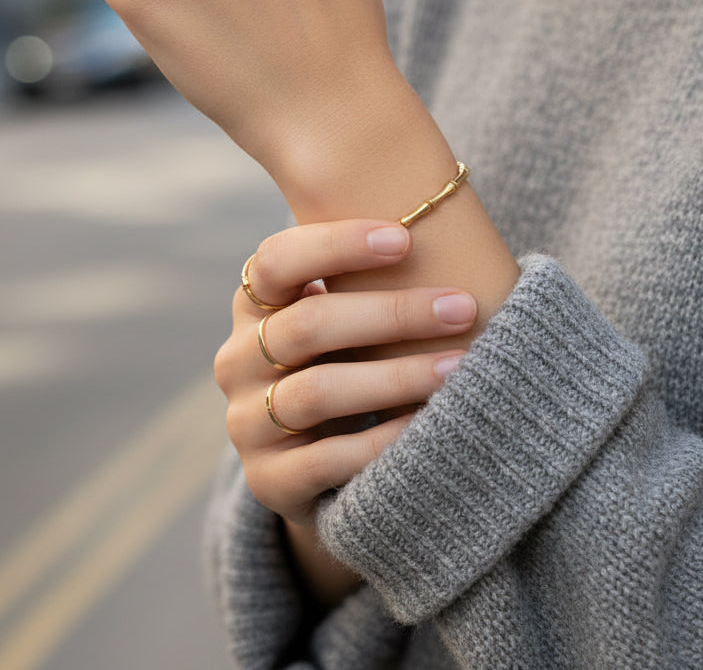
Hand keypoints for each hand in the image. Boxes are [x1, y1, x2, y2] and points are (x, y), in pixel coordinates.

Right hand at [214, 219, 477, 527]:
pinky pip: (326, 459)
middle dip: (392, 314)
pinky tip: (428, 427)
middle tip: (463, 307)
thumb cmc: (348, 363)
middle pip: (307, 325)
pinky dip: (381, 441)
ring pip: (317, 391)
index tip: (405, 240)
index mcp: (254, 305)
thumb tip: (442, 222)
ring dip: (395, 377)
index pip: (276, 261)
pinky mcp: (267, 480)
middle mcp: (238, 358)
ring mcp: (246, 422)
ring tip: (458, 368)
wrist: (319, 462)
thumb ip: (363, 279)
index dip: (336, 245)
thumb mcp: (343, 318)